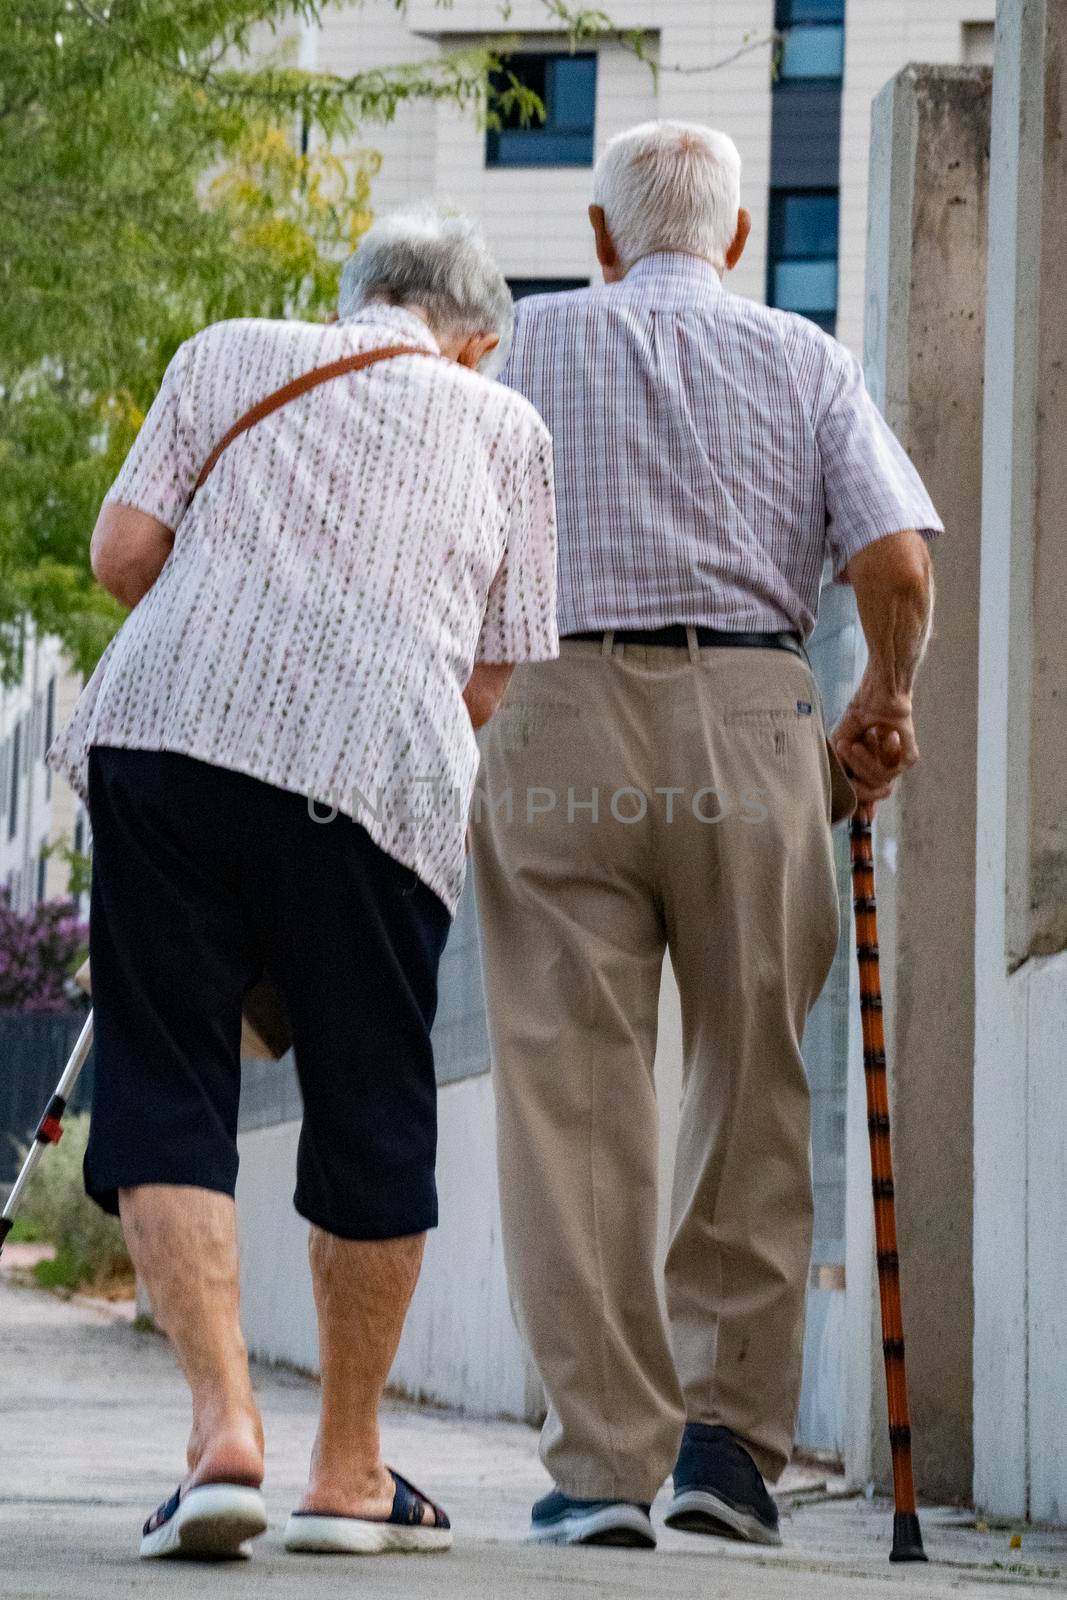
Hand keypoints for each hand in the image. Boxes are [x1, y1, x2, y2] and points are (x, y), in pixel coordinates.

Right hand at [832, 678, 916, 805]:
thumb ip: (840, 768)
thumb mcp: (841, 742)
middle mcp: (884, 767)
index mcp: (868, 766)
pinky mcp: (909, 756)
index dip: (862, 803)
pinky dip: (885, 753)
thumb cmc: (862, 711)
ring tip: (860, 741)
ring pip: (882, 780)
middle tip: (850, 748)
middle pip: (872, 789)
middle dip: (857, 769)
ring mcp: (897, 763)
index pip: (866, 793)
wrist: (881, 691)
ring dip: (866, 762)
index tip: (857, 810)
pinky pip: (895, 770)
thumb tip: (837, 793)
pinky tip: (886, 735)